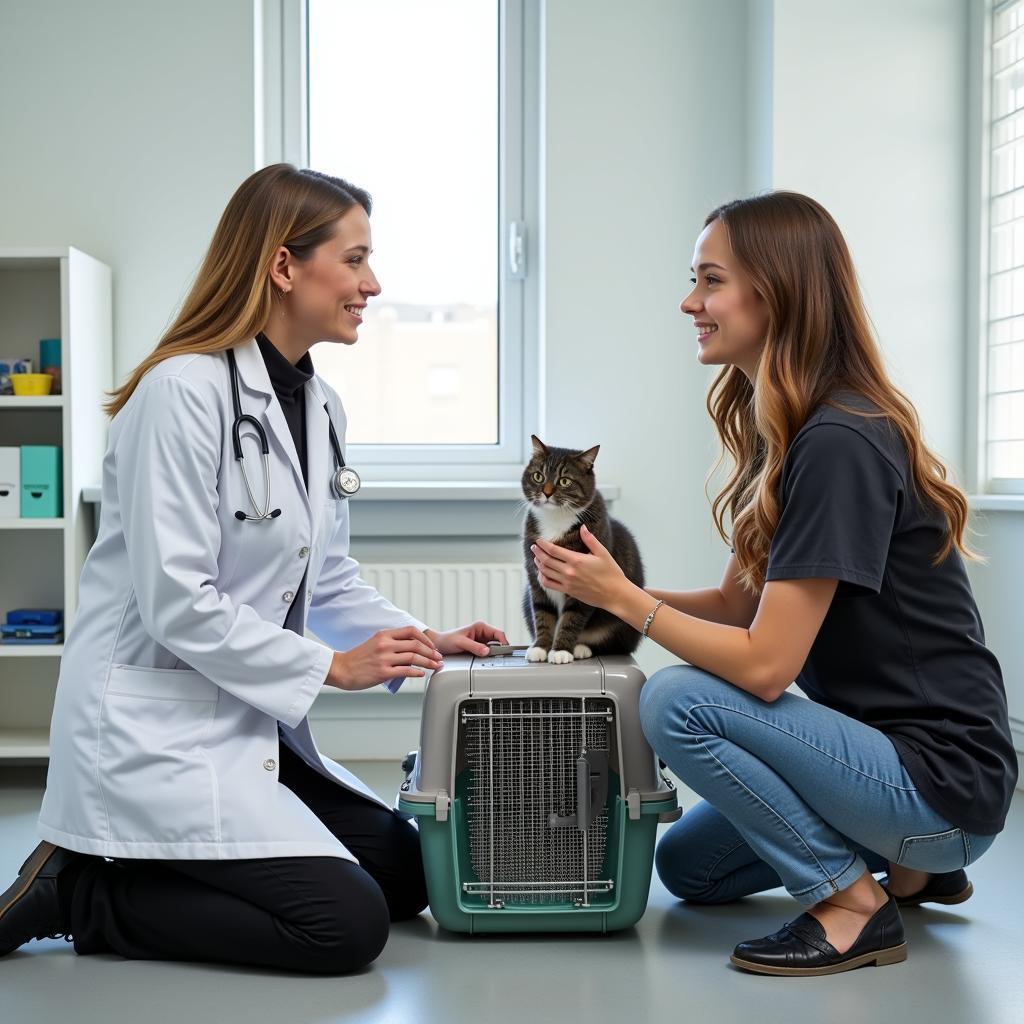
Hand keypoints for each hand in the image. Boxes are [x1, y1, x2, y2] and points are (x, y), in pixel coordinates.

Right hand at [326, 626, 442, 690]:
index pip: (411, 631)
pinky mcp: (382, 672)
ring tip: (435, 666)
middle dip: (431, 652)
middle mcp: (385, 644)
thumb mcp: (375, 643)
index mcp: (384, 635)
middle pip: (416, 645)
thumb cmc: (358, 658)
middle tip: (438, 658)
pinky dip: (417, 672)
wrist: (341, 669)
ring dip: (428, 662)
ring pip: (414, 658)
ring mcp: (384, 658)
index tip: (432, 646)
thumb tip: (411, 648)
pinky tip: (422, 674)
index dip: (425, 638)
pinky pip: (406, 671)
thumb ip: (392, 643)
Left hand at [426, 621, 509, 656]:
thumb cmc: (447, 640)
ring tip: (492, 658)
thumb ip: (474, 647)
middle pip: (498, 640)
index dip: (503, 642)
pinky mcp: (479, 646)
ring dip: (494, 652)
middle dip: (500, 649)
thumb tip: (487, 651)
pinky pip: (489, 651)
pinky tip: (487, 659)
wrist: (439, 644)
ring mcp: (481, 639)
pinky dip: (490, 655)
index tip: (504, 652)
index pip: (498, 633)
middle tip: (498, 658)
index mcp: (480, 626)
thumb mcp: (461, 643)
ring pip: (494, 646)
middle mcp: (482, 631)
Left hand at [532, 524, 630, 611]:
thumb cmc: (611, 573)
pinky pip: (549, 584)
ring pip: (545, 572)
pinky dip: (542, 577)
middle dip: (538, 552)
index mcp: (577, 560)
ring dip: (538, 564)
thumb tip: (582, 527)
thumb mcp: (602, 553)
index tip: (538, 540)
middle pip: (546, 560)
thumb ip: (590, 539)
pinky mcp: (568, 591)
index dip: (543, 544)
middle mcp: (569, 571)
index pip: (553, 550)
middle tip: (534, 547)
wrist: (615, 594)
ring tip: (537, 558)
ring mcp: (567, 583)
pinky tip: (542, 573)